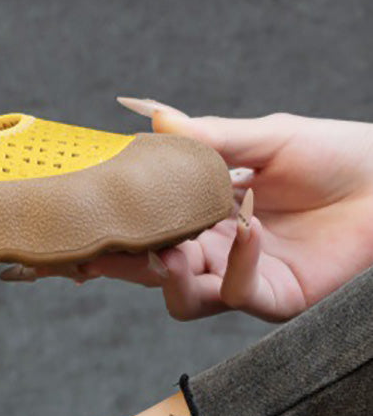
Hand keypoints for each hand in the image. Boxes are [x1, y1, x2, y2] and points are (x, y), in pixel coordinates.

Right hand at [1, 101, 372, 321]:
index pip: (144, 226)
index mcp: (203, 212)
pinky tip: (249, 228)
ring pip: (180, 297)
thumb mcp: (264, 137)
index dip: (111, 227)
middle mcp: (214, 250)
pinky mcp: (274, 298)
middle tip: (101, 245)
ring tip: (177, 245)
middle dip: (121, 262)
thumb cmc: (335, 154)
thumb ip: (206, 138)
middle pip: (149, 270)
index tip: (79, 215)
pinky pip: (237, 293)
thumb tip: (151, 116)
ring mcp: (241, 278)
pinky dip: (236, 262)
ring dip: (170, 273)